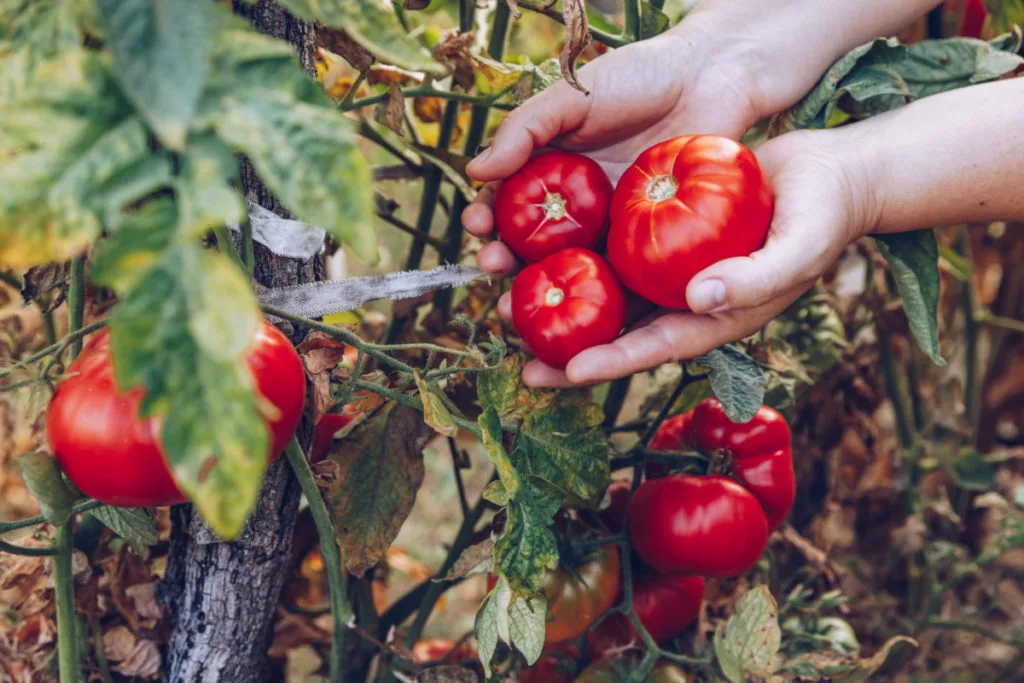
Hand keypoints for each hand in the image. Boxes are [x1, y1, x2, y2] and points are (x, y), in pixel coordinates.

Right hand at [462, 26, 762, 276]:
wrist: (712, 80)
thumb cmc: (639, 78)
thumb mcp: (574, 95)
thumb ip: (525, 129)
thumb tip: (475, 171)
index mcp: (550, 170)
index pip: (507, 201)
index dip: (487, 216)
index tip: (476, 225)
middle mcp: (575, 205)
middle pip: (530, 243)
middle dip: (505, 262)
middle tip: (492, 270)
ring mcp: (611, 227)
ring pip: (569, 266)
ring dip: (542, 288)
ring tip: (520, 303)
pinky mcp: (648, 243)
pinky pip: (620, 274)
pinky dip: (599, 295)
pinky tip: (583, 307)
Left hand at [506, 128, 874, 386]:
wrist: (826, 175)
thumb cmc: (822, 217)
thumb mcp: (799, 248)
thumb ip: (756, 279)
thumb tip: (700, 299)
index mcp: (715, 318)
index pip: (657, 347)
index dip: (614, 362)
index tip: (570, 372)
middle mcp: (685, 301)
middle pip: (621, 335)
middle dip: (573, 355)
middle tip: (521, 367)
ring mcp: (671, 269)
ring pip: (609, 296)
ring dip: (562, 306)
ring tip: (512, 311)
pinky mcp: (662, 234)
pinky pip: (615, 248)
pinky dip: (580, 255)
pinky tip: (539, 251)